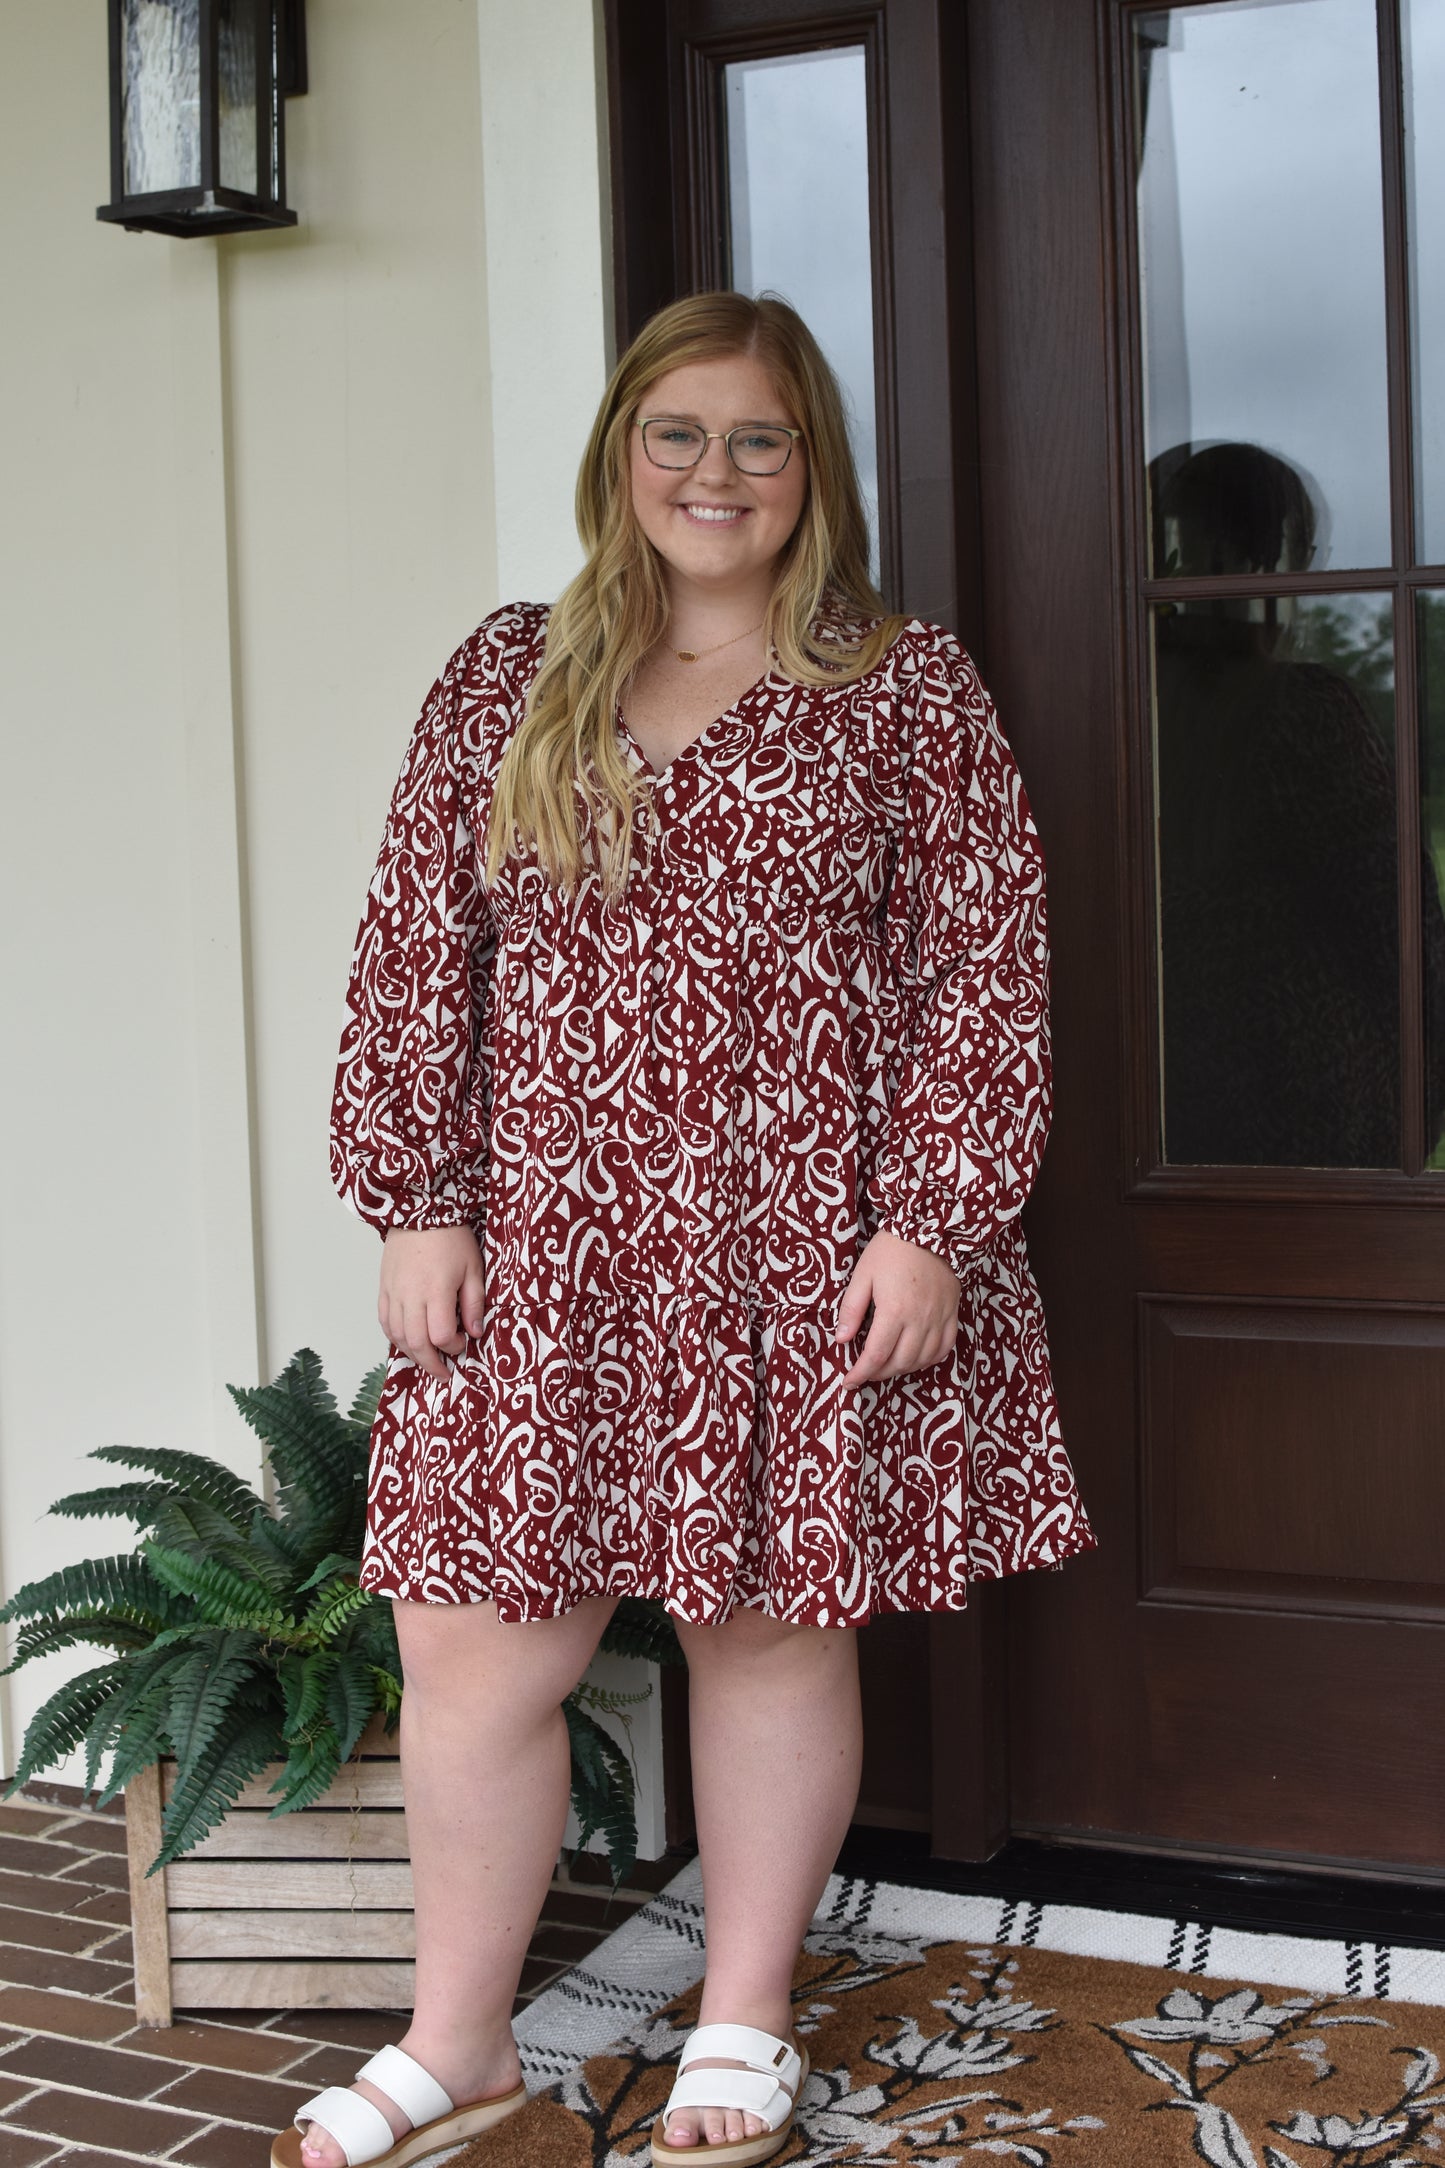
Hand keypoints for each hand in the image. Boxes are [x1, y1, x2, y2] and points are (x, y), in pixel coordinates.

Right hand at [378, 1224, 484, 1381]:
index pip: (440, 1335)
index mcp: (436, 1291)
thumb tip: (475, 1333)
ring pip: (396, 1336)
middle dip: (431, 1364)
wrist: (420, 1211)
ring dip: (412, 1354)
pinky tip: (407, 1342)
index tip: (463, 1342)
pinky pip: (384, 1322)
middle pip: (416, 1343)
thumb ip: (474, 1303)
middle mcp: (410, 1296)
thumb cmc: (451, 1237)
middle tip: (443, 1374)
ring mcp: (393, 1293)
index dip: (453, 1347)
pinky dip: (395, 1337)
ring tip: (427, 1361)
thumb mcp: (473, 1268)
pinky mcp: (383, 1289)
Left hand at [833, 1229, 960, 1386]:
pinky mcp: (952, 1313)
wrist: (930, 1228)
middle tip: (865, 1372)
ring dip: (902, 1369)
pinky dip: (929, 1359)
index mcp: (894, 1311)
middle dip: (879, 1373)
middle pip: (899, 1362)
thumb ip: (851, 1309)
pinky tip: (915, 1357)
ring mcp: (939, 1318)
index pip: (876, 1355)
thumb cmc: (892, 1249)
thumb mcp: (862, 1275)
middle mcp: (919, 1320)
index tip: (849, 1382)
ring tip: (887, 1365)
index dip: (861, 1373)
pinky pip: (944, 1348)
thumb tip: (841, 1339)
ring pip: (922, 1360)